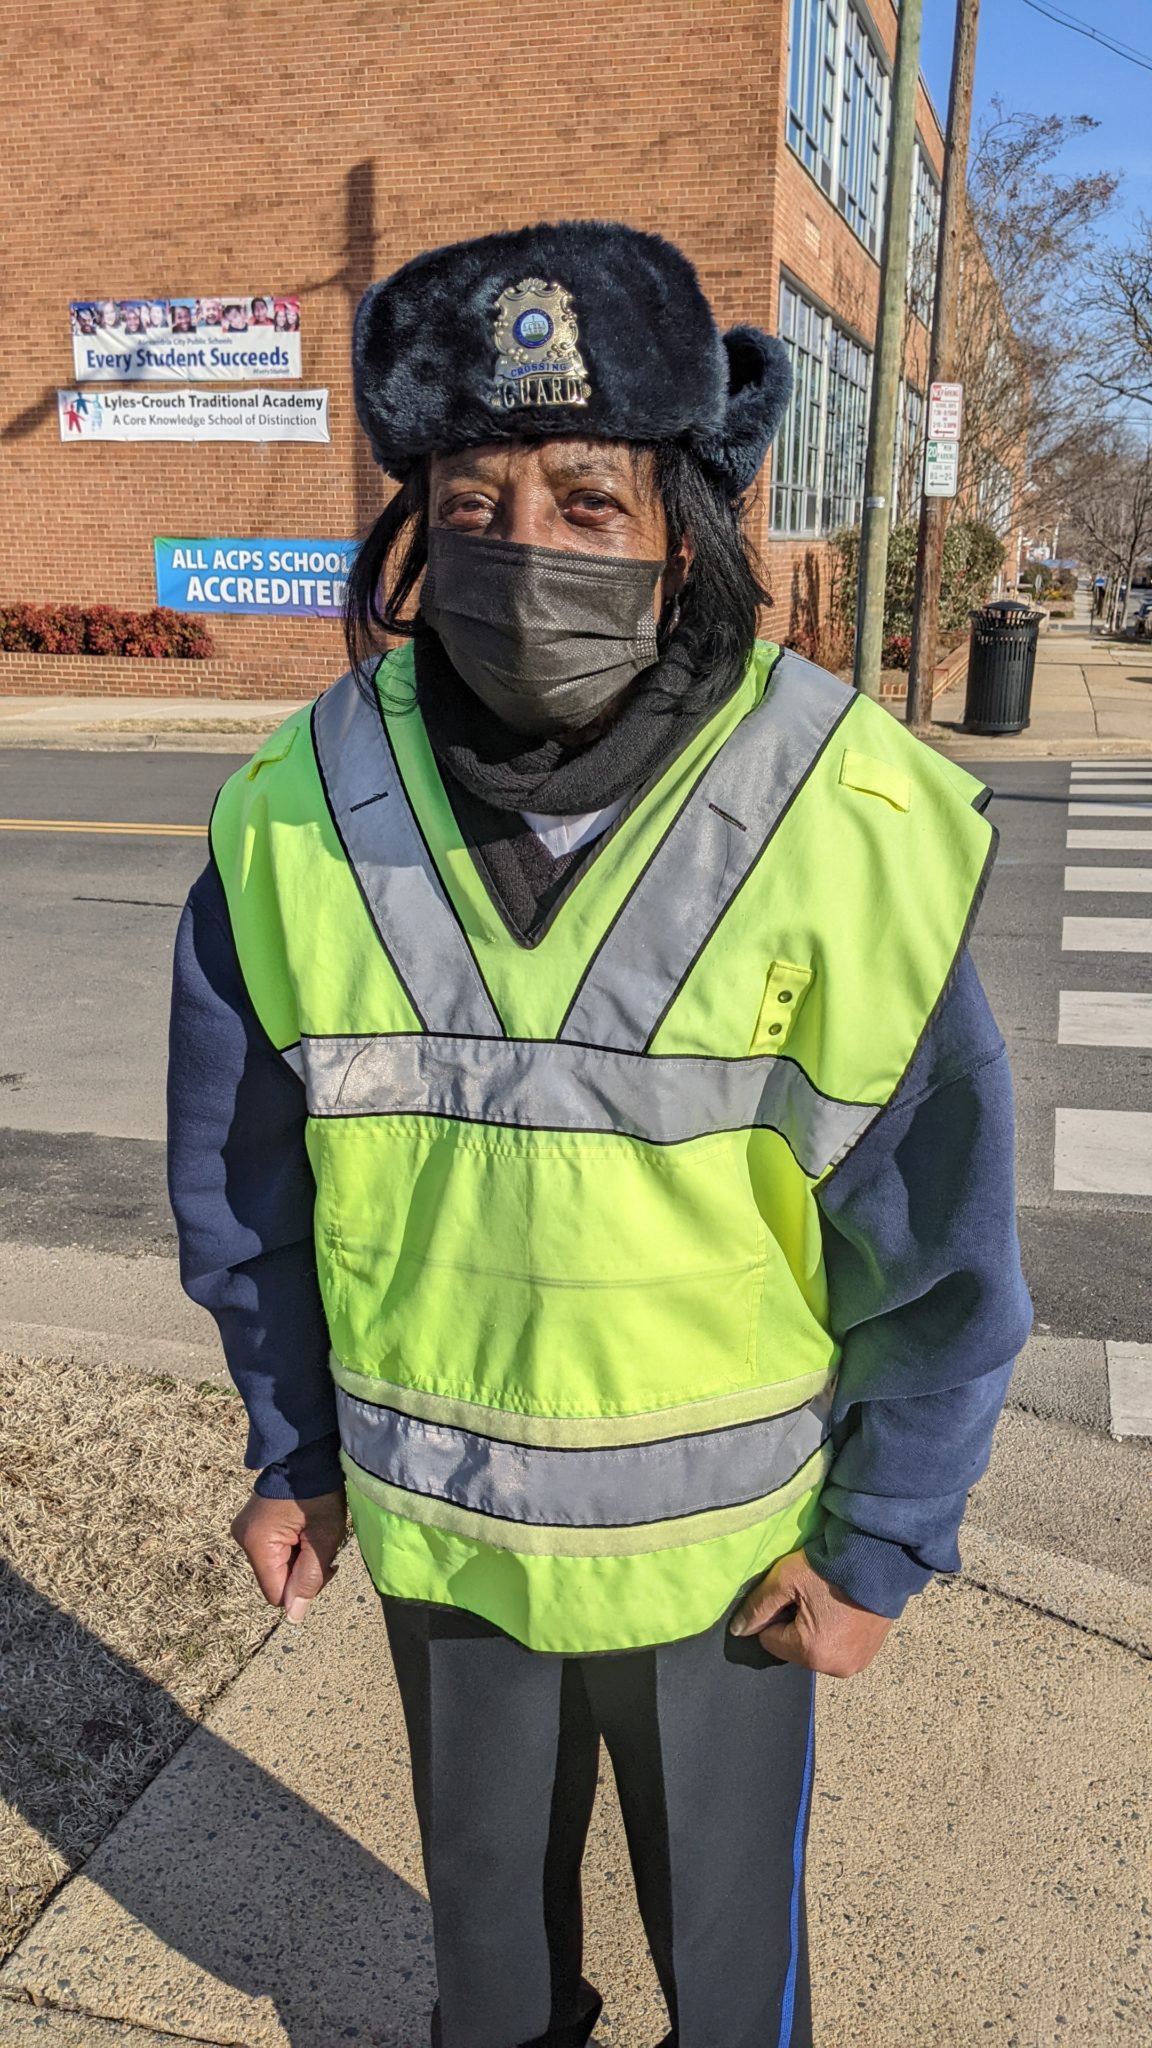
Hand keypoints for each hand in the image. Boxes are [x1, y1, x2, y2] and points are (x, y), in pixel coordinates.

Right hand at [231, 1487, 347, 1624]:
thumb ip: (310, 1578)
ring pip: (276, 1567)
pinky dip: (291, 1547)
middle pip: (276, 1580)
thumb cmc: (319, 1490)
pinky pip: (273, 1551)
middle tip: (323, 1545)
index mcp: (257, 1543)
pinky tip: (303, 1529)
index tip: (324, 1564)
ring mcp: (245, 1530)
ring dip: (299, 1558)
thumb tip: (294, 1616)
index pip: (277, 1593)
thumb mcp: (324, 1536)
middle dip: (303, 1571)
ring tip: (314, 1532)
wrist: (307, 1452)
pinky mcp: (252, 1524)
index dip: (302, 1588)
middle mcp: (243, 1539)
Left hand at [729, 1546, 893, 1676]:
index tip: (792, 1594)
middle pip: (794, 1648)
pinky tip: (843, 1607)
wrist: (882, 1558)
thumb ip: (757, 1608)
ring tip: (829, 1599)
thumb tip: (738, 1631)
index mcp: (812, 1654)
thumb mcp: (785, 1581)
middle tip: (811, 1594)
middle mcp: (835, 1668)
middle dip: (796, 1624)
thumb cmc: (831, 1568)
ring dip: (816, 1629)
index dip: (775, 1615)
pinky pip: (838, 1647)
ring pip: (816, 1649)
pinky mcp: (870, 1654)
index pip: (771, 1641)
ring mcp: (856, 1664)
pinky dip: (835, 1631)